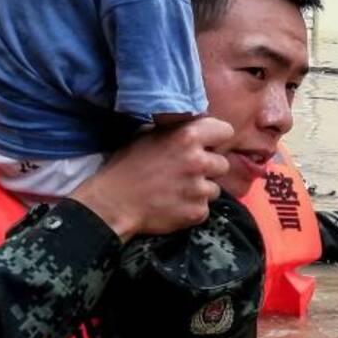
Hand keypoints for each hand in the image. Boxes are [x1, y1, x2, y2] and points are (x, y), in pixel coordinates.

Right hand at [71, 117, 233, 240]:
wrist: (112, 203)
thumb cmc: (126, 166)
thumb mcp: (146, 135)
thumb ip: (174, 129)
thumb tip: (192, 125)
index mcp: (187, 136)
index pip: (225, 131)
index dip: (215, 139)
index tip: (207, 146)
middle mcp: (198, 161)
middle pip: (222, 163)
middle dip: (208, 168)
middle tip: (187, 173)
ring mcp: (199, 189)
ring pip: (214, 188)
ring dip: (200, 190)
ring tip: (177, 191)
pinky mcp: (197, 212)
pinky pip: (204, 208)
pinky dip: (192, 208)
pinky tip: (173, 205)